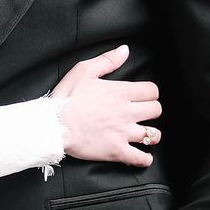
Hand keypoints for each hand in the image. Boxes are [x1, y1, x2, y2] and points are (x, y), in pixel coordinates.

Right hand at [51, 45, 160, 166]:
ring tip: (146, 134)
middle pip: (156, 110)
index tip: (143, 96)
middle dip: (152, 111)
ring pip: (153, 134)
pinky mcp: (116, 150)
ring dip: (152, 134)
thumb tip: (125, 51)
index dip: (149, 92)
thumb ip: (107, 60)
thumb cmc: (66, 99)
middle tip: (143, 113)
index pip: (152, 91)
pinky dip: (145, 159)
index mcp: (120, 92)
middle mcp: (126, 112)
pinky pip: (140, 158)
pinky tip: (143, 157)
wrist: (53, 125)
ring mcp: (123, 133)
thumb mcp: (83, 71)